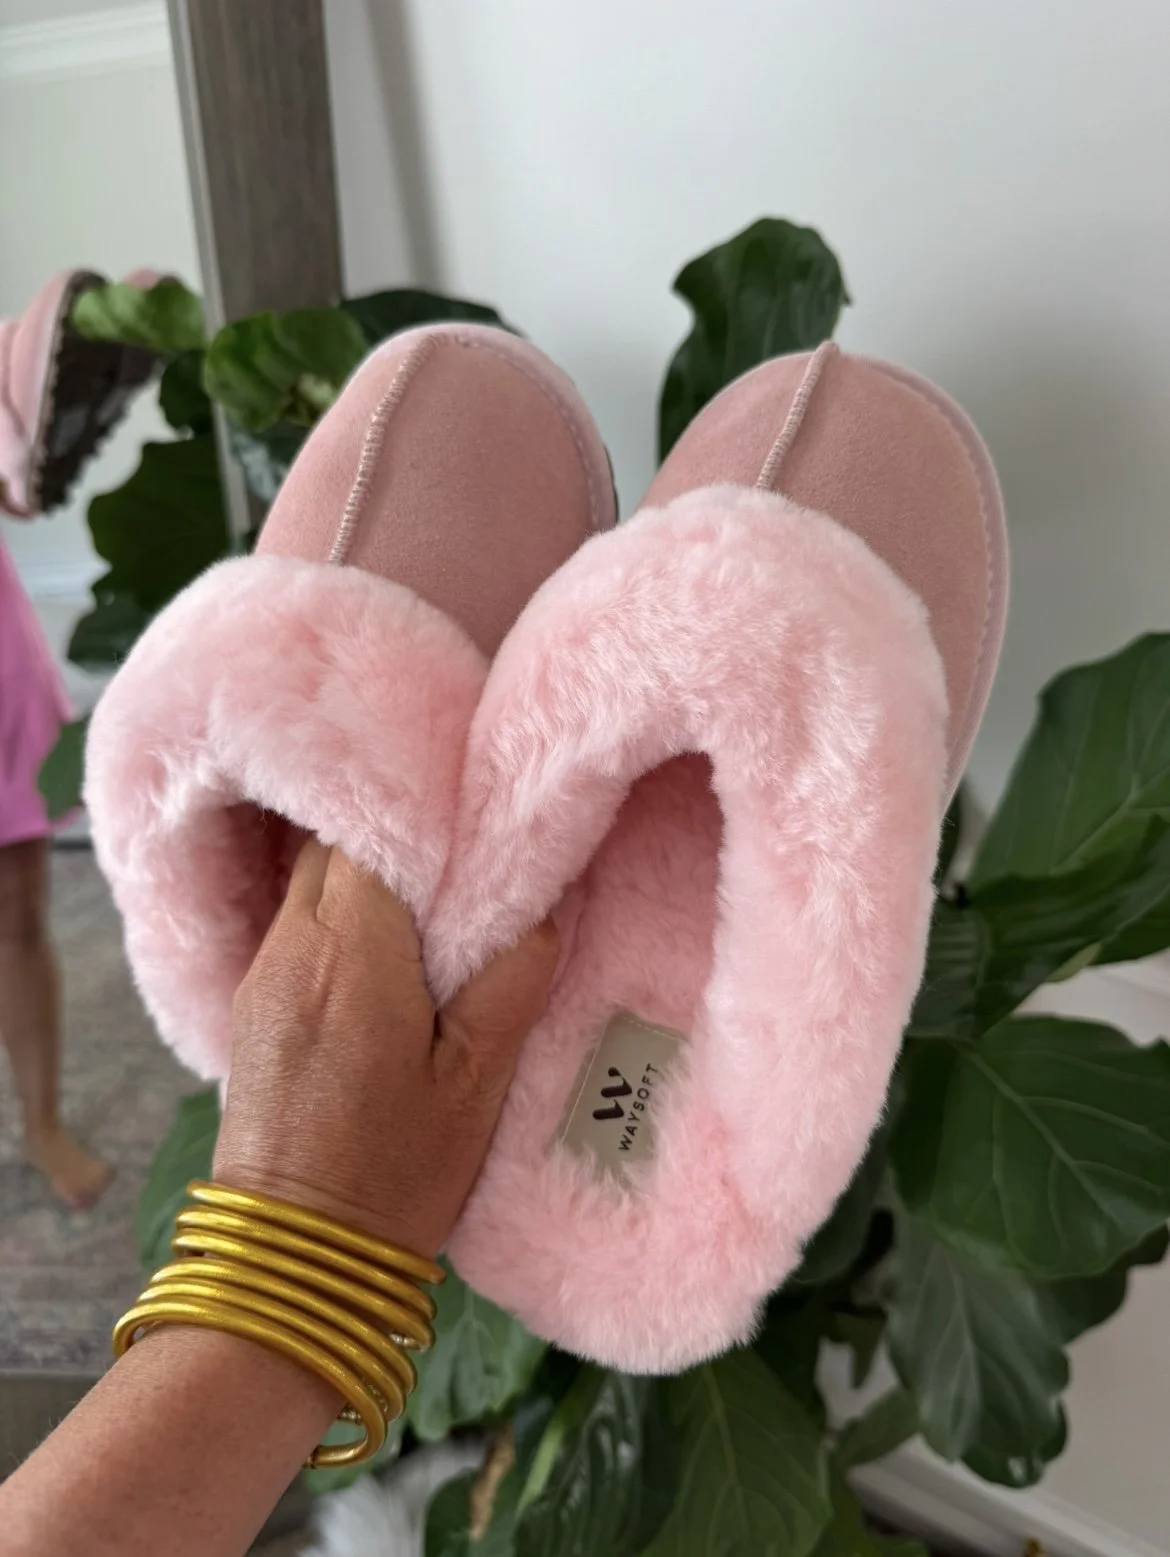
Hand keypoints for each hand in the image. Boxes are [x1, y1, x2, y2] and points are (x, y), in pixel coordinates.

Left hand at [214, 839, 557, 1256]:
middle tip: (461, 858)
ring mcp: (261, 973)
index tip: (475, 812)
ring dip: (365, 876)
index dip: (424, 810)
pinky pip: (296, 926)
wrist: (291, 1257)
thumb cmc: (394, 1170)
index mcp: (351, 949)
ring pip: (310, 882)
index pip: (373, 829)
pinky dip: (339, 917)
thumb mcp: (477, 1082)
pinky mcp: (251, 1005)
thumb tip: (543, 906)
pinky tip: (383, 950)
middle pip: (333, 844)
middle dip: (394, 837)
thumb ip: (512, 981)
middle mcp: (292, 944)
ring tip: (430, 902)